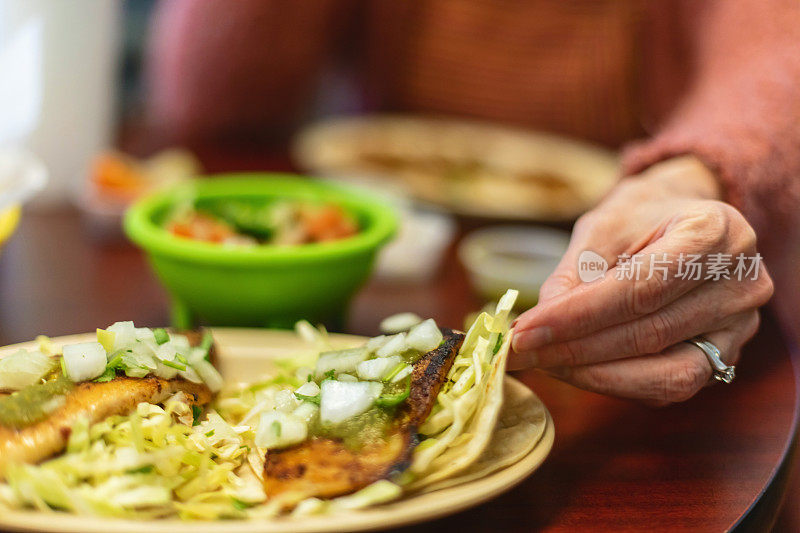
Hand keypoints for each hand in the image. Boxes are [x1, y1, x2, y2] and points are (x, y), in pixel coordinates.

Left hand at [509, 156, 773, 404]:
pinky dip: (619, 382)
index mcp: (715, 230)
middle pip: (651, 333)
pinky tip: (577, 369)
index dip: (577, 317)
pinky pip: (672, 385)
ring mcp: (742, 324)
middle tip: (521, 353)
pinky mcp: (728, 354)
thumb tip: (536, 332)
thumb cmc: (640, 218)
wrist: (684, 218)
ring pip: (666, 372)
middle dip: (575, 350)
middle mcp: (742, 281)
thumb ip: (571, 278)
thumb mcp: (600, 229)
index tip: (524, 332)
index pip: (639, 289)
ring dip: (594, 374)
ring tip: (544, 362)